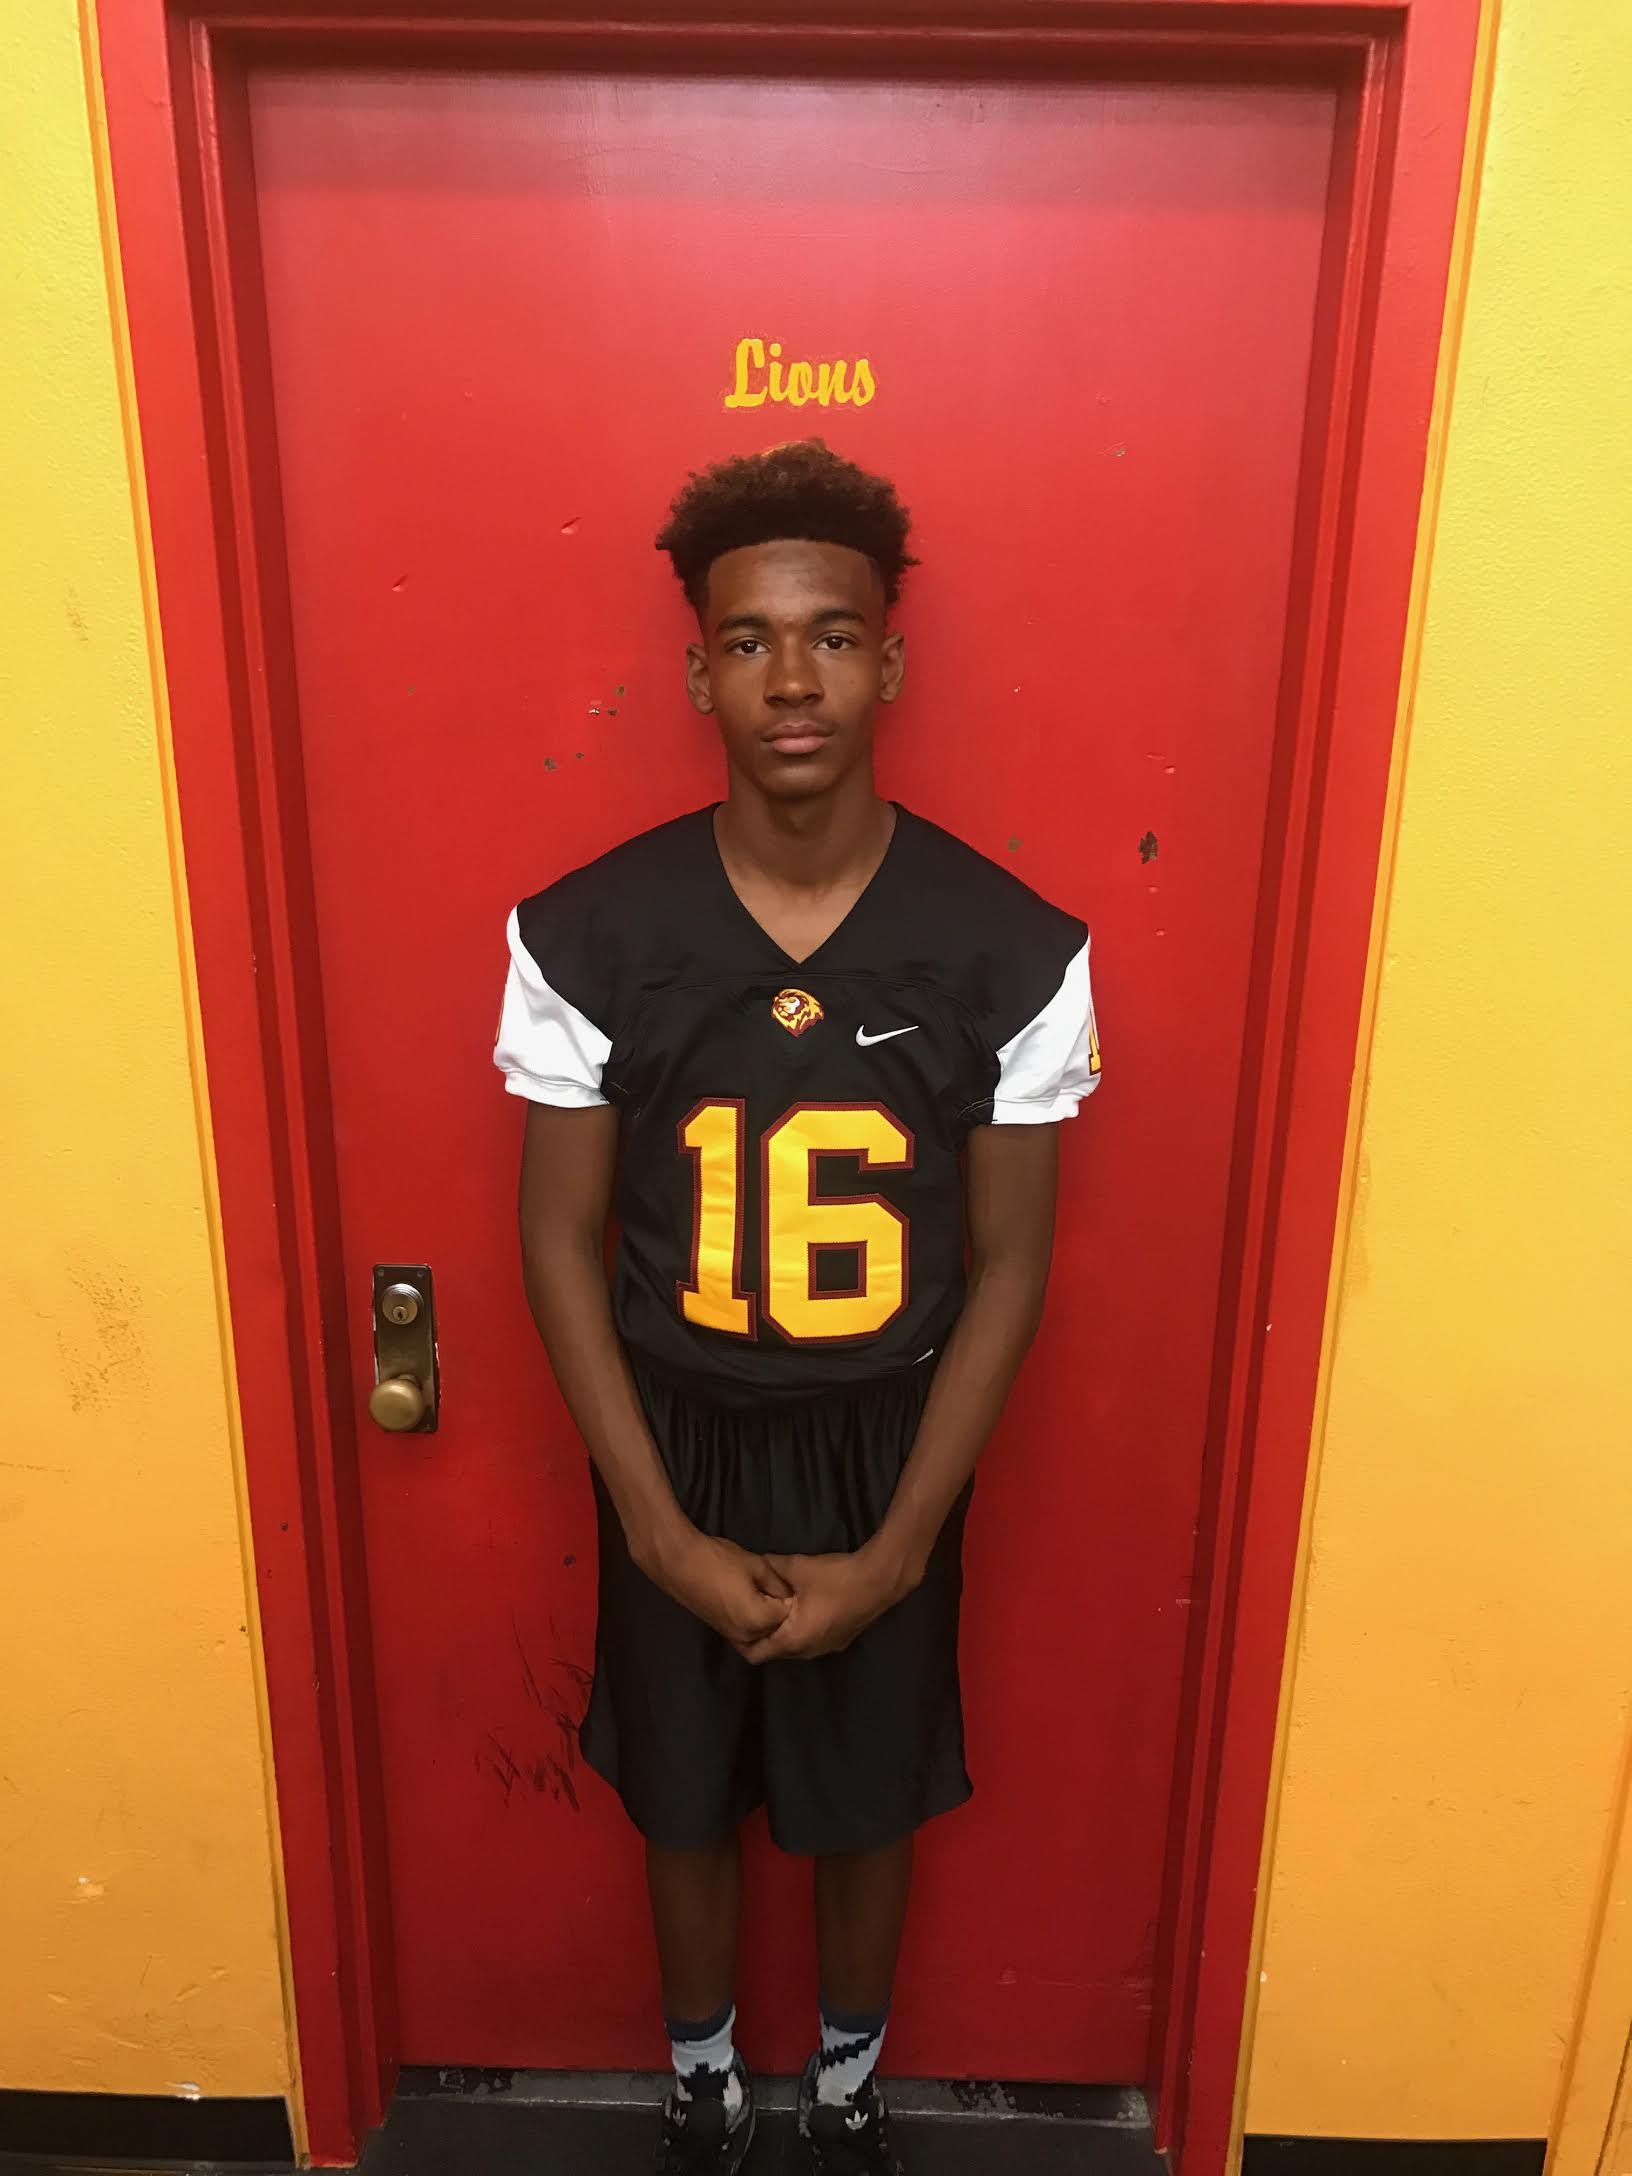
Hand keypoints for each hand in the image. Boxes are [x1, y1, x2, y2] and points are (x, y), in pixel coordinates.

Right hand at [653, 1528, 793, 1655]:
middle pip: (775, 1626)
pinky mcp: (721, 1631)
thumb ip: (778, 1584)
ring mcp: (732, 1636)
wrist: (678, 1564)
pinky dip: (751, 1618)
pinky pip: (746, 1629)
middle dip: (778, 1609)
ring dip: (765, 1614)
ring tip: (758, 1589)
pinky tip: (746, 1597)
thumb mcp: (757, 1565)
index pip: (788, 1613)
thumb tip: (790, 1594)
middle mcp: (746, 1636)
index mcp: (758, 1620)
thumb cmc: (719, 1561)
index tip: (783, 1581)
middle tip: (771, 1584)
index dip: (788, 1595)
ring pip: (761, 1630)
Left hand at [740, 1547, 911, 1664]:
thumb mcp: (796, 1567)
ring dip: (781, 1633)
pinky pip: (810, 1641)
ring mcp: (826, 1649)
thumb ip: (770, 1567)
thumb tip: (753, 1563)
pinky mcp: (840, 1641)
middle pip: (774, 1652)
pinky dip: (799, 1631)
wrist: (880, 1580)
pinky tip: (799, 1609)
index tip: (733, 1622)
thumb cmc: (835, 1578)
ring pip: (793, 1648)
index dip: (740, 1640)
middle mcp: (807, 1652)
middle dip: (760, 1635)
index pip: (755, 1654)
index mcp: (792, 1640)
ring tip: (771, 1610)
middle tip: (748, 1613)